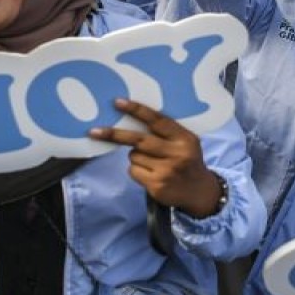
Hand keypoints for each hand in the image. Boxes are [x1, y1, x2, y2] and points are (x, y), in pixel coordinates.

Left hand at [89, 99, 224, 218]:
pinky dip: (136, 170)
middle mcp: (177, 154)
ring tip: (152, 162)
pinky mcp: (156, 186)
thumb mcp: (185, 142)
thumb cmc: (186, 160)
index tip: (118, 102)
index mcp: (184, 138)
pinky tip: (150, 174)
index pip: (157, 120)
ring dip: (136, 156)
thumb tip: (131, 117)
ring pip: (134, 156)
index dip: (137, 110)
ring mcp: (166, 171)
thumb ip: (166, 132)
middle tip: (95, 131)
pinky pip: (133, 171)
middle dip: (115, 135)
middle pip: (138, 140)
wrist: (199, 191)